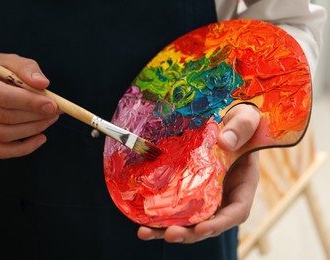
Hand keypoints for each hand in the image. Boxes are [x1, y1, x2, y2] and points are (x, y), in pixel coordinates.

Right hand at [0, 52, 59, 158]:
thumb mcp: (11, 61)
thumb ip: (27, 69)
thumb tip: (43, 83)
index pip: (2, 96)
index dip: (29, 102)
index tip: (53, 104)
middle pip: (5, 117)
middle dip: (36, 116)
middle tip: (57, 110)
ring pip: (6, 135)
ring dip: (34, 129)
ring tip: (51, 118)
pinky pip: (1, 150)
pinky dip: (24, 148)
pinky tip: (41, 137)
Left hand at [137, 104, 260, 242]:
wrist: (227, 123)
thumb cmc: (241, 123)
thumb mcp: (246, 120)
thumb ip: (240, 128)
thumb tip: (226, 143)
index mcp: (243, 185)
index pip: (236, 212)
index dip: (219, 224)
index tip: (202, 229)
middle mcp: (224, 196)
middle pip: (208, 223)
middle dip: (189, 233)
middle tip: (169, 234)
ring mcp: (206, 195)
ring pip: (189, 220)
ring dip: (168, 229)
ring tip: (146, 233)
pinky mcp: (189, 190)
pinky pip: (176, 207)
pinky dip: (161, 216)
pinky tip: (141, 220)